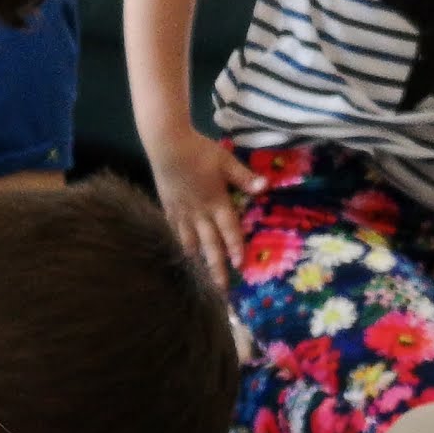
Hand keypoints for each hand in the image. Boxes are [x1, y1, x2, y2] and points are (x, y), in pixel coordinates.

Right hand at [145, 125, 258, 277]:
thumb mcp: (226, 161)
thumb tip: (266, 187)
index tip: (240, 264)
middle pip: (210, 244)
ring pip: (191, 242)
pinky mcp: (169, 208)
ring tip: (200, 274)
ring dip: (198, 259)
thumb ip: (245, 178)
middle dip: (216, 266)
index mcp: (216, 201)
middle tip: (221, 287)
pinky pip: (176, 231)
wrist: (167, 146)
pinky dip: (181, 243)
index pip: (229, 230)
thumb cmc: (200, 151)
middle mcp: (200, 212)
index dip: (235, 247)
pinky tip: (183, 251)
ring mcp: (182, 212)